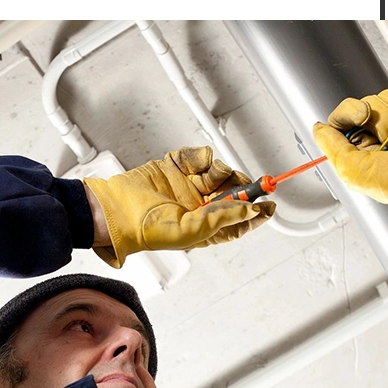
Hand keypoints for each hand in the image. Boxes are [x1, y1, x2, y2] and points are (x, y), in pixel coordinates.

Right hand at [84, 146, 274, 266]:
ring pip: (219, 173)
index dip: (257, 212)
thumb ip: (224, 219)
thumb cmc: (147, 230)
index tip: (272, 203)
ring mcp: (189, 186)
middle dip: (242, 187)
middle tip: (246, 183)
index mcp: (205, 227)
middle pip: (234, 193)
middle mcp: (200, 207)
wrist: (116, 209)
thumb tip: (251, 211)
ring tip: (207, 176)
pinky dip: (199, 157)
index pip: (238, 220)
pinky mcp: (177, 167)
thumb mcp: (192, 231)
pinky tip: (191, 165)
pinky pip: (199, 157)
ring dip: (219, 171)